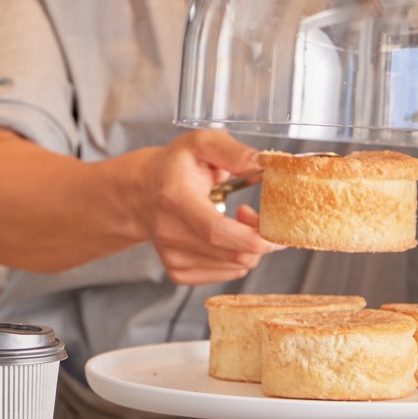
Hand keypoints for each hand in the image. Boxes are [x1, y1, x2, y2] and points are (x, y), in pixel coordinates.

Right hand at [132, 129, 279, 285]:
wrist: (141, 192)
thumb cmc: (175, 166)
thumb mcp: (201, 144)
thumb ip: (232, 152)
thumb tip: (262, 164)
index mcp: (175, 197)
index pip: (216, 231)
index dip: (254, 236)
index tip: (276, 227)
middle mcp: (169, 232)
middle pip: (234, 253)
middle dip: (261, 239)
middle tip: (256, 216)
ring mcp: (171, 256)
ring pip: (235, 267)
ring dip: (249, 248)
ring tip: (237, 222)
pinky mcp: (177, 272)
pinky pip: (226, 274)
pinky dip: (236, 258)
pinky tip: (226, 238)